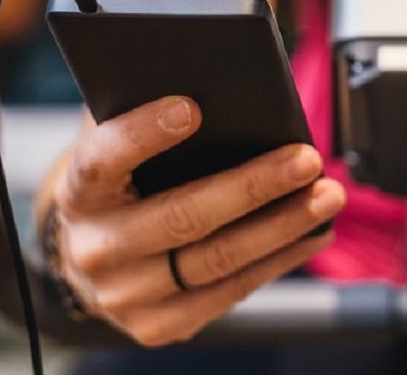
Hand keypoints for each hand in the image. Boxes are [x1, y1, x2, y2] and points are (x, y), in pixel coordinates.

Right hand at [47, 96, 345, 345]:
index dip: (144, 133)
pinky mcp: (160, 325)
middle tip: (306, 159)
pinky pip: (231, 291)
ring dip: (283, 226)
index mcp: (80, 192)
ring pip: (216, 259)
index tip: (191, 108)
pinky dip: (279, 259)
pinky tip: (313, 233)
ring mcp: (126, 295)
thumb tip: (218, 81)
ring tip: (327, 195)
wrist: (93, 259)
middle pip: (182, 216)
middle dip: (254, 185)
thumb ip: (148, 111)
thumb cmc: (124, 185)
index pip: (103, 159)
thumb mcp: (121, 146)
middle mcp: (96, 247)